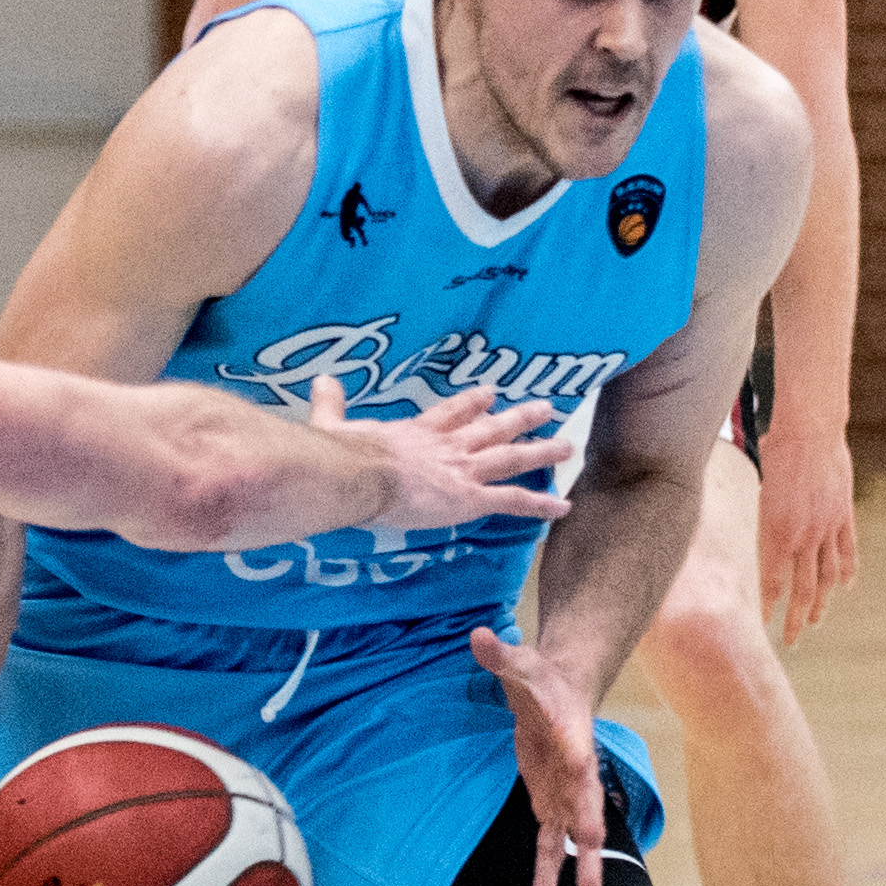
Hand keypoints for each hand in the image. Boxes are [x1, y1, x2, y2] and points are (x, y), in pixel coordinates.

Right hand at [312, 379, 574, 533]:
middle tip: (546, 408)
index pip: (452, 413)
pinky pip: (511, 500)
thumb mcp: (333, 425)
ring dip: (540, 449)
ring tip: (566, 444)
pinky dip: (538, 503)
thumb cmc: (343, 456)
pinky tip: (562, 505)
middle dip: (520, 418)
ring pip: (511, 457)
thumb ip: (330, 404)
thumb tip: (320, 380)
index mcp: (418, 432)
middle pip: (492, 429)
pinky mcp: (470, 497)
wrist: (359, 474)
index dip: (473, 403)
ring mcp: (463, 470)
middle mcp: (448, 446)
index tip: (491, 393)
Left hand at [469, 625, 614, 885]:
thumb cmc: (539, 677)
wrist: (558, 693)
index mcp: (570, 732)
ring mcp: (564, 789)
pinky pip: (552, 839)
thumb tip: (478, 635)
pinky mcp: (550, 801)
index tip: (581, 772)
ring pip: (575, 829)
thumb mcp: (518, 663)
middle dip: (592, 820)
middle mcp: (575, 767)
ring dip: (582, 860)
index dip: (578, 760)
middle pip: (587, 796)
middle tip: (597, 845)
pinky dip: (550, 866)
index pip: (577, 747)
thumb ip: (499, 654)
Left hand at [758, 435, 858, 640]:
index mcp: (777, 531)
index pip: (770, 582)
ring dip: (822, 603)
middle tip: (791, 640)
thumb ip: (753, 515)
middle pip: (802, 590)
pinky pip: (848, 552)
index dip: (765, 607)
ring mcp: (828, 527)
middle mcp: (805, 536)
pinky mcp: (844, 515)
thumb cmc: (775, 451)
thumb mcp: (754, 485)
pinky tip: (843, 588)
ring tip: (816, 621)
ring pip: (828, 577)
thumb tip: (735, 527)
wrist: (811, 429)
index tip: (758, 625)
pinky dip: (846, 573)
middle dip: (796, 619)